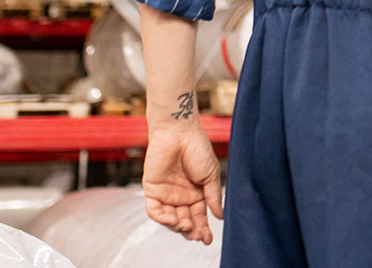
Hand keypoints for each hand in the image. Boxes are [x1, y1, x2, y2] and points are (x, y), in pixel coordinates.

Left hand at [143, 121, 223, 243]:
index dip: (204, 229)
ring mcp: (166, 194)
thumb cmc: (198, 149)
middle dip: (191, 231)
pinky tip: (173, 220)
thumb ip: (213, 196)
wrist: (180, 132)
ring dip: (178, 227)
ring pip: (170, 219)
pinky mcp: (151, 190)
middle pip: (185, 221)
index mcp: (196, 194)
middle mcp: (181, 197)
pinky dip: (162, 218)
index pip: (199, 217)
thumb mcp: (211, 175)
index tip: (209, 240)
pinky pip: (154, 210)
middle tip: (198, 235)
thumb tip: (220, 217)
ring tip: (187, 226)